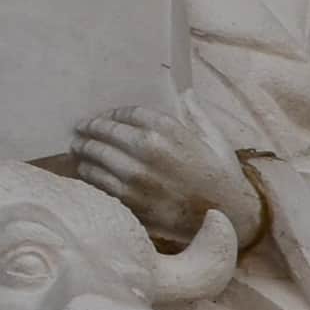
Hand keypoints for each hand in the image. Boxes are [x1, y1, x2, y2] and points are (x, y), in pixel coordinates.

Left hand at [76, 95, 262, 252]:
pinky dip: (90, 177)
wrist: (229, 216)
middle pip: (103, 133)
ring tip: (79, 150)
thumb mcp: (215, 138)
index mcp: (166, 130)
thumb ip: (196, 113)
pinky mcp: (130, 201)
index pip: (125, 114)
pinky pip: (99, 184)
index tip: (105, 117)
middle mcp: (147, 150)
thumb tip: (184, 92)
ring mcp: (135, 178)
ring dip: (84, 153)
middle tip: (80, 131)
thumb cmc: (223, 176)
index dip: (111, 114)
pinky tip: (89, 173)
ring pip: (95, 158)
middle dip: (89, 130)